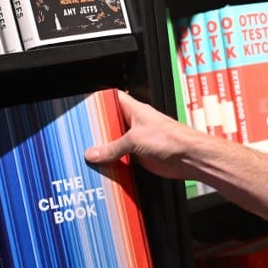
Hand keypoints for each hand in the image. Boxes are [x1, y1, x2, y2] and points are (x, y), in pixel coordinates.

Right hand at [84, 91, 267, 229]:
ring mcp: (136, 141)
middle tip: (78, 136)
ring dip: (103, 150)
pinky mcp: (139, 157)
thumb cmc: (171, 139)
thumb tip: (92, 153)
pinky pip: (121, 159)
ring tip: (85, 154)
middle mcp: (134, 124)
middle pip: (109, 124)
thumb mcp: (134, 140)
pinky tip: (101, 168)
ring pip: (114, 143)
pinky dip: (112, 164)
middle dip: (96, 131)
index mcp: (133, 110)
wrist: (189, 158)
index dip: (97, 101)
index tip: (82, 107)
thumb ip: (111, 147)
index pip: (111, 99)